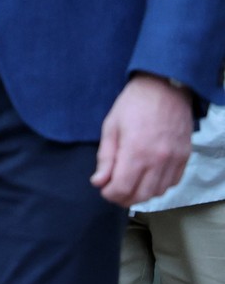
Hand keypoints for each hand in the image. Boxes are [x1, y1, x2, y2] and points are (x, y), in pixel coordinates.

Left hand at [91, 73, 192, 206]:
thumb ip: (105, 157)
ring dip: (141, 194)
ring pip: (157, 193)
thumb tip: (98, 182)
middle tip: (114, 189)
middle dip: (123, 198)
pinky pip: (172, 183)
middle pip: (140, 196)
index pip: (122, 189)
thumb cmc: (134, 103)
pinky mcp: (184, 157)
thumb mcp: (111, 126)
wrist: (164, 86)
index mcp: (136, 151)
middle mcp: (157, 160)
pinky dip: (159, 186)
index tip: (104, 188)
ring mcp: (174, 160)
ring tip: (130, 184)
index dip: (109, 194)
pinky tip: (148, 177)